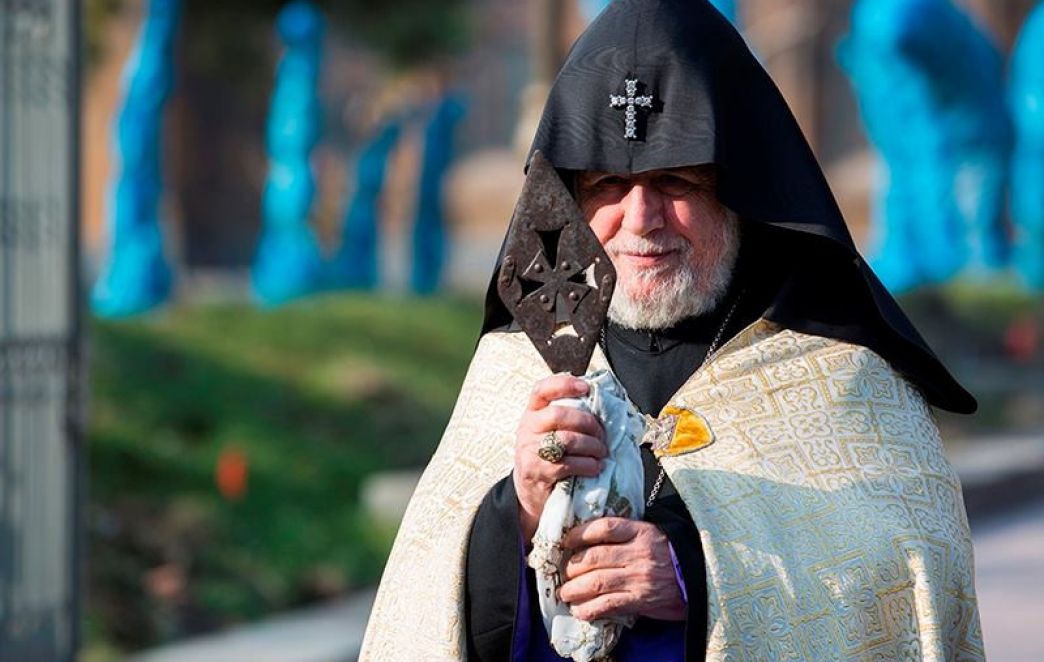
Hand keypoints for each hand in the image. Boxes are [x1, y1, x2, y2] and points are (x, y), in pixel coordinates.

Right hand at [513, 374, 605, 540]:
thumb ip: (567, 417)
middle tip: (602, 435)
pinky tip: (595, 467)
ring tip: (602, 452)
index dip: (564, 384)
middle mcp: (528, 428)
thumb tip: (603, 405)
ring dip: (592, 446)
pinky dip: (588, 465)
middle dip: (588, 423)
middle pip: (559, 414)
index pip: (542, 389)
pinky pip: (568, 464)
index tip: (586, 388)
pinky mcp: (537, 472)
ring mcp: (530, 450)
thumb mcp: (549, 431)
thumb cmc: (548, 454)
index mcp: (533, 412)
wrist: (529, 490)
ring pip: (567, 439)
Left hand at [558, 518, 685, 621]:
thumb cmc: (671, 555)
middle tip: (563, 571)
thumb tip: (591, 541)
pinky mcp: (641, 599)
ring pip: (596, 581)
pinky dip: (589, 609)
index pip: (604, 527)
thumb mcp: (652, 535)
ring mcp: (639, 577)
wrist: (701, 577)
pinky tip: (579, 610)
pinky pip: (608, 604)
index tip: (567, 540)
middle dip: (572, 566)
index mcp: (641, 532)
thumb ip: (626, 536)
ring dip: (574, 589)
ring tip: (565, 592)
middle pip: (594, 557)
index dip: (580, 533)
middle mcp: (638, 553)